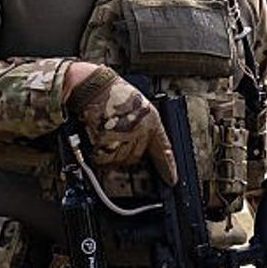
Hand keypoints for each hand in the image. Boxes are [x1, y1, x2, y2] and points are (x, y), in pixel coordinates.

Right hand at [62, 64, 178, 184]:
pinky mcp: (106, 140)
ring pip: (120, 159)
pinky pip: (104, 158)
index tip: (171, 180)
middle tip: (118, 139)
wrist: (95, 87)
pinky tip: (98, 140)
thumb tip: (145, 146)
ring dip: (112, 153)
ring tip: (106, 134)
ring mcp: (123, 136)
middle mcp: (140, 129)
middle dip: (128, 152)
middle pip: (137, 156)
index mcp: (152, 120)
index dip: (168, 166)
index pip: (163, 148)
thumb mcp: (140, 106)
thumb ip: (145, 126)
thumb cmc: (115, 94)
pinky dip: (99, 154)